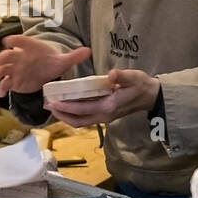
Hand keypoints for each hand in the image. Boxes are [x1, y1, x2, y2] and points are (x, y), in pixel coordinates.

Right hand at [0, 34, 90, 97]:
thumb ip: (74, 56)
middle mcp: (19, 57)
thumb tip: (89, 50)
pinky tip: (2, 94)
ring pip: (2, 69)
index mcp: (30, 48)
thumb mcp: (63, 61)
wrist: (46, 72)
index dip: (14, 41)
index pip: (21, 41)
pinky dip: (2, 88)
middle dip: (0, 58)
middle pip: (7, 55)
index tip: (8, 41)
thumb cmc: (51, 63)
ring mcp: (14, 69)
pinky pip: (5, 84)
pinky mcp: (13, 81)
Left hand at [44, 68, 161, 127]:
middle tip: (47, 106)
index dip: (66, 107)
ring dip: (66, 116)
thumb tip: (111, 75)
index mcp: (108, 107)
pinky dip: (73, 115)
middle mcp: (104, 115)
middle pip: (77, 121)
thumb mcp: (133, 77)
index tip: (53, 102)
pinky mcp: (104, 115)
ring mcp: (104, 117)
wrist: (150, 96)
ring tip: (53, 107)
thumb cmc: (141, 85)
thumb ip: (122, 76)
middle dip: (61, 115)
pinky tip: (66, 106)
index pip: (82, 110)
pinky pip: (85, 119)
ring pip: (80, 122)